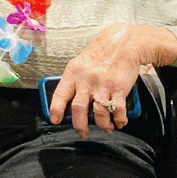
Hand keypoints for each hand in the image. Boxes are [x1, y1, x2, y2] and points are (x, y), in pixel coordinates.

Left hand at [48, 23, 176, 136]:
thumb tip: (66, 99)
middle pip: (79, 108)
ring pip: (99, 113)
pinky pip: (118, 110)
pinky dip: (119, 120)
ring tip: (105, 128)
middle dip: (79, 125)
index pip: (60, 94)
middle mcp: (86, 81)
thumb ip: (73, 80)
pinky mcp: (119, 89)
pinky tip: (119, 122)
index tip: (54, 120)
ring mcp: (103, 85)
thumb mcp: (79, 64)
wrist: (122, 44)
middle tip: (82, 133)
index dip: (56, 109)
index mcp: (73, 74)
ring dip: (102, 124)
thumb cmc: (99, 55)